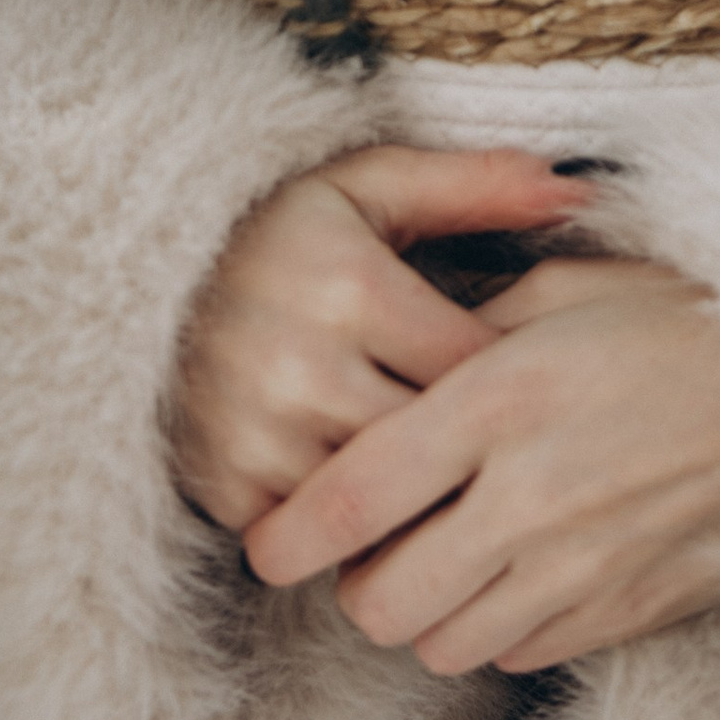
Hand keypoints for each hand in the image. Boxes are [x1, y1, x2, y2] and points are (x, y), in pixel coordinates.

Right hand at [169, 142, 582, 533]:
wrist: (143, 279)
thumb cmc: (286, 231)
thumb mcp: (373, 186)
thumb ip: (477, 184)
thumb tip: (575, 188)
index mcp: (350, 285)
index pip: (475, 365)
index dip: (516, 380)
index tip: (534, 383)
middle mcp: (300, 365)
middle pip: (435, 444)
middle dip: (477, 451)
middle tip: (514, 449)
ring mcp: (257, 435)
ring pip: (383, 501)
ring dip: (420, 498)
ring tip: (454, 480)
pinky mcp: (226, 487)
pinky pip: (324, 535)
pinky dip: (354, 528)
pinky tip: (381, 504)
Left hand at [244, 253, 719, 673]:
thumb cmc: (683, 318)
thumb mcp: (567, 288)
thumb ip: (468, 324)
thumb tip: (394, 352)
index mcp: (501, 400)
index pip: (355, 498)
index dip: (289, 534)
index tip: (267, 542)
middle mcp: (531, 496)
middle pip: (380, 603)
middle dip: (358, 584)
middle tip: (372, 544)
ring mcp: (581, 568)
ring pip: (441, 646)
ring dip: (426, 613)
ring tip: (447, 555)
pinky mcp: (624, 611)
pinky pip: (517, 654)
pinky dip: (498, 625)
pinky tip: (520, 568)